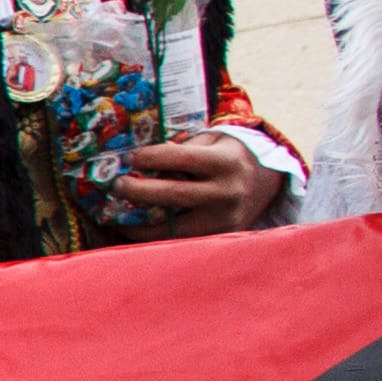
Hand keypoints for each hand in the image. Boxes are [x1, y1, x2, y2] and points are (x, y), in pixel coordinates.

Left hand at [105, 133, 287, 240]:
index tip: (129, 158)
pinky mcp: (220, 235)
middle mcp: (227, 192)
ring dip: (140, 223)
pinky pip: (181, 239)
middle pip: (174, 194)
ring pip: (174, 226)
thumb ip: (182, 148)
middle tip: (117, 186)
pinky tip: (135, 228)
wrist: (265, 181)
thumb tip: (138, 159)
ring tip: (116, 215)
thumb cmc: (227, 155)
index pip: (181, 159)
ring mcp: (224, 218)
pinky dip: (154, 235)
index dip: (151, 158)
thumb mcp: (212, 141)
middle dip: (139, 191)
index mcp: (225, 162)